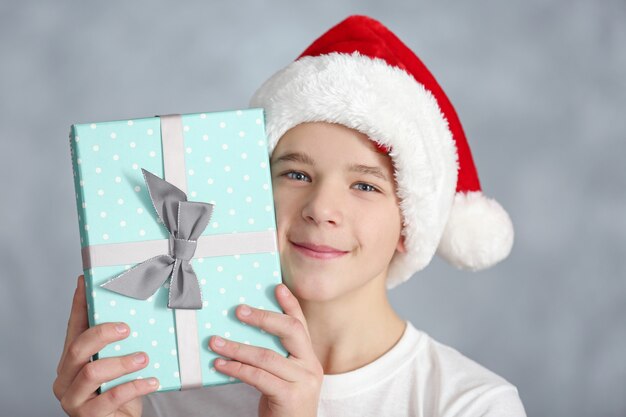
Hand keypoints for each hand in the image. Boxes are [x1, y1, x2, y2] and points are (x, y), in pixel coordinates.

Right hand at [53, 275, 158, 416]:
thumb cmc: (121, 391)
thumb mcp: (119, 363)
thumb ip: (120, 343)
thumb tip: (133, 311)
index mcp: (72, 361)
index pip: (73, 328)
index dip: (79, 304)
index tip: (85, 281)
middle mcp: (66, 378)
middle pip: (78, 348)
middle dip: (103, 333)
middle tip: (127, 328)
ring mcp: (73, 399)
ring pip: (93, 372)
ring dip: (123, 362)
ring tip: (144, 358)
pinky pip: (111, 398)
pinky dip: (135, 387)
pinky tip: (151, 382)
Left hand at [209, 283, 323, 416]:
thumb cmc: (283, 405)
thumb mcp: (283, 377)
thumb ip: (274, 357)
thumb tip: (243, 334)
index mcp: (310, 358)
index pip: (301, 324)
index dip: (290, 304)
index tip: (277, 287)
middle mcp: (311, 366)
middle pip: (291, 331)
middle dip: (262, 318)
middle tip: (238, 311)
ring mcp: (303, 381)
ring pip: (266, 356)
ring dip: (236, 348)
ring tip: (215, 343)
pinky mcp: (290, 396)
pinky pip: (258, 377)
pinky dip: (236, 369)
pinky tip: (221, 365)